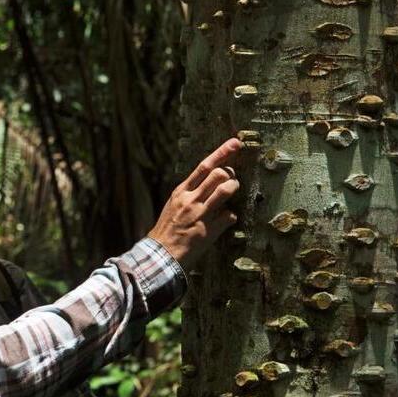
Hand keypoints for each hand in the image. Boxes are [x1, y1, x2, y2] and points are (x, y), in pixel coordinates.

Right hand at [147, 138, 242, 269]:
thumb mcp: (174, 204)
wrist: (161, 253)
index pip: (204, 166)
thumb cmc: (168, 228)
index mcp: (181, 191)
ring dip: (234, 188)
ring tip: (232, 191)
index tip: (236, 142)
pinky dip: (231, 216)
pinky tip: (225, 219)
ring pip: (226, 190)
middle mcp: (191, 200)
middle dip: (230, 174)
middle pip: (218, 174)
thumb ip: (191, 192)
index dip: (222, 152)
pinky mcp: (209, 230)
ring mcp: (201, 214)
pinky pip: (229, 216)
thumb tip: (211, 181)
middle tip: (232, 178)